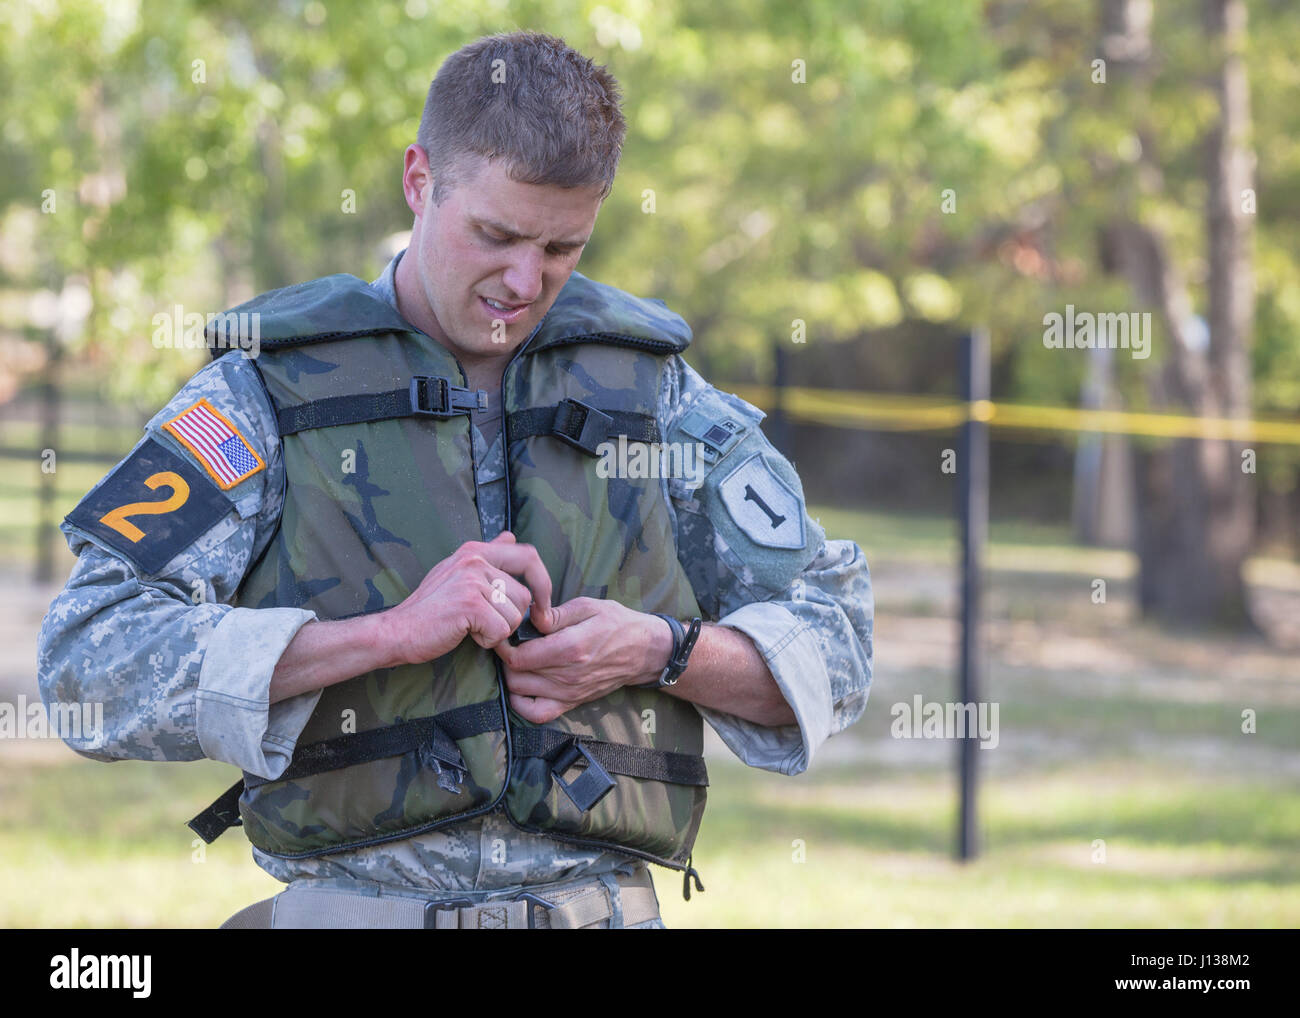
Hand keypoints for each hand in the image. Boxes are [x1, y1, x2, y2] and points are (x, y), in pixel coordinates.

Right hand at [382, 531, 552, 665]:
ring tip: (469, 625)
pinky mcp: (470, 603)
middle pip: (524, 595)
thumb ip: (487, 556)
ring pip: (515, 615)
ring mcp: (472, 580)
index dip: (543, 582)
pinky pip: (501, 630)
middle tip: (484, 624)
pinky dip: (487, 640)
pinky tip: (465, 633)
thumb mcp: (457, 573)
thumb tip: (510, 536)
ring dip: (496, 630)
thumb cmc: (430, 608)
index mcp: (474, 551)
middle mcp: (475, 559)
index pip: (529, 556)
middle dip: (510, 617)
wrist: (397, 631)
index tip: (542, 606)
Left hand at [495, 597, 674, 722]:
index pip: (519, 656)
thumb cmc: (616, 623)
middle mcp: (567, 675)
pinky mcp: (571, 703)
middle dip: (506, 657)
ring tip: (517, 659)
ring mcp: (569, 693)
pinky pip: (536, 714)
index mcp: (570, 648)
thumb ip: (555, 613)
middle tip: (509, 642)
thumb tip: (529, 616)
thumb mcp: (588, 606)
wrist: (643, 651)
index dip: (503, 645)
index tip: (504, 633)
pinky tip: (521, 686)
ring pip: (519, 691)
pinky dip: (521, 704)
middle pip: (515, 673)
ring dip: (511, 675)